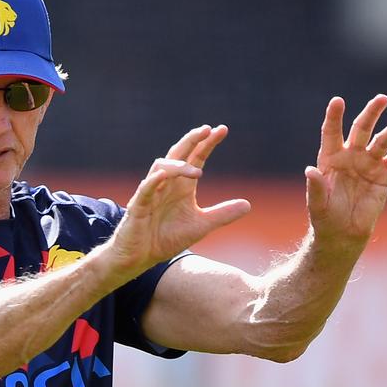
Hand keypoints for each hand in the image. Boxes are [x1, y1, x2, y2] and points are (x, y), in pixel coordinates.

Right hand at [108, 125, 250, 273]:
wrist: (141, 258)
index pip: (196, 158)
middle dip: (191, 140)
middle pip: (178, 154)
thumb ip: (222, 215)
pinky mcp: (139, 206)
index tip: (222, 130)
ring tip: (197, 172)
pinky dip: (153, 181)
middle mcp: (167, 184)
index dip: (207, 144)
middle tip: (207, 129)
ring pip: (161, 167)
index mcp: (182, 186)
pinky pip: (145, 189)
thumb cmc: (166, 238)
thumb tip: (248, 205)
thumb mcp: (201, 226)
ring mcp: (152, 193)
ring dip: (179, 165)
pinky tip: (163, 176)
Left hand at [306, 94, 386, 243]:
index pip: (331, 132)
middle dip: (371, 113)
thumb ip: (315, 187)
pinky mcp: (384, 174)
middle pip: (361, 129)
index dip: (334, 116)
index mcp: (329, 158)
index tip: (338, 100)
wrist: (342, 232)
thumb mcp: (317, 203)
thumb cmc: (325, 216)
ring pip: (381, 140)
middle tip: (382, 98)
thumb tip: (309, 170)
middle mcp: (350, 156)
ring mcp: (368, 163)